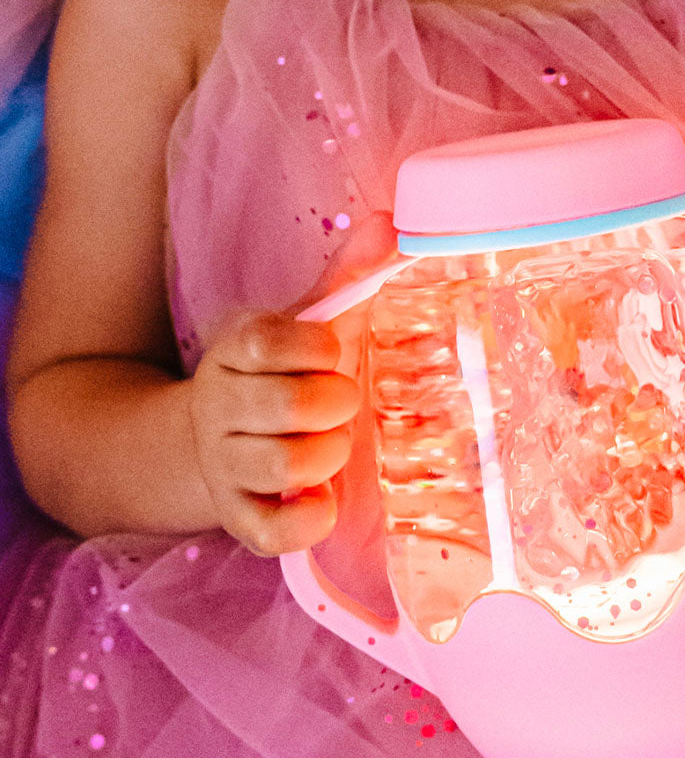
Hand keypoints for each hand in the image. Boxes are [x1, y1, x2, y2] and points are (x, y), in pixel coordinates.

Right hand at [188, 211, 397, 554]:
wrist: (220, 444)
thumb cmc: (286, 379)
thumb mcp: (310, 328)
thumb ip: (348, 280)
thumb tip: (392, 225)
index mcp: (237, 351)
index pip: (264, 341)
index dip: (310, 347)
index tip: (331, 351)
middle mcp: (221, 407)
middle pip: (286, 407)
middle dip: (331, 404)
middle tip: (340, 402)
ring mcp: (225, 466)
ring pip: (285, 466)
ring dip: (327, 454)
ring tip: (333, 444)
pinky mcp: (239, 518)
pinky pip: (274, 532)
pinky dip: (309, 519)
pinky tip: (324, 498)